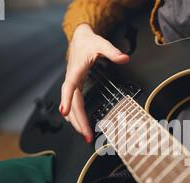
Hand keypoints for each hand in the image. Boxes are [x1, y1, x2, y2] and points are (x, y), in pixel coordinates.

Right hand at [60, 24, 129, 142]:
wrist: (79, 38)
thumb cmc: (88, 42)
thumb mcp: (101, 43)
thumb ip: (112, 51)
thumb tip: (125, 58)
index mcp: (75, 71)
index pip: (69, 87)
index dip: (65, 100)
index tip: (64, 112)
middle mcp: (71, 80)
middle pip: (72, 104)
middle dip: (78, 121)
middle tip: (87, 136)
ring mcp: (71, 85)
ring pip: (71, 107)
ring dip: (76, 122)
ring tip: (85, 135)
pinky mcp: (74, 87)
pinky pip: (72, 104)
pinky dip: (74, 116)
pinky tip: (78, 124)